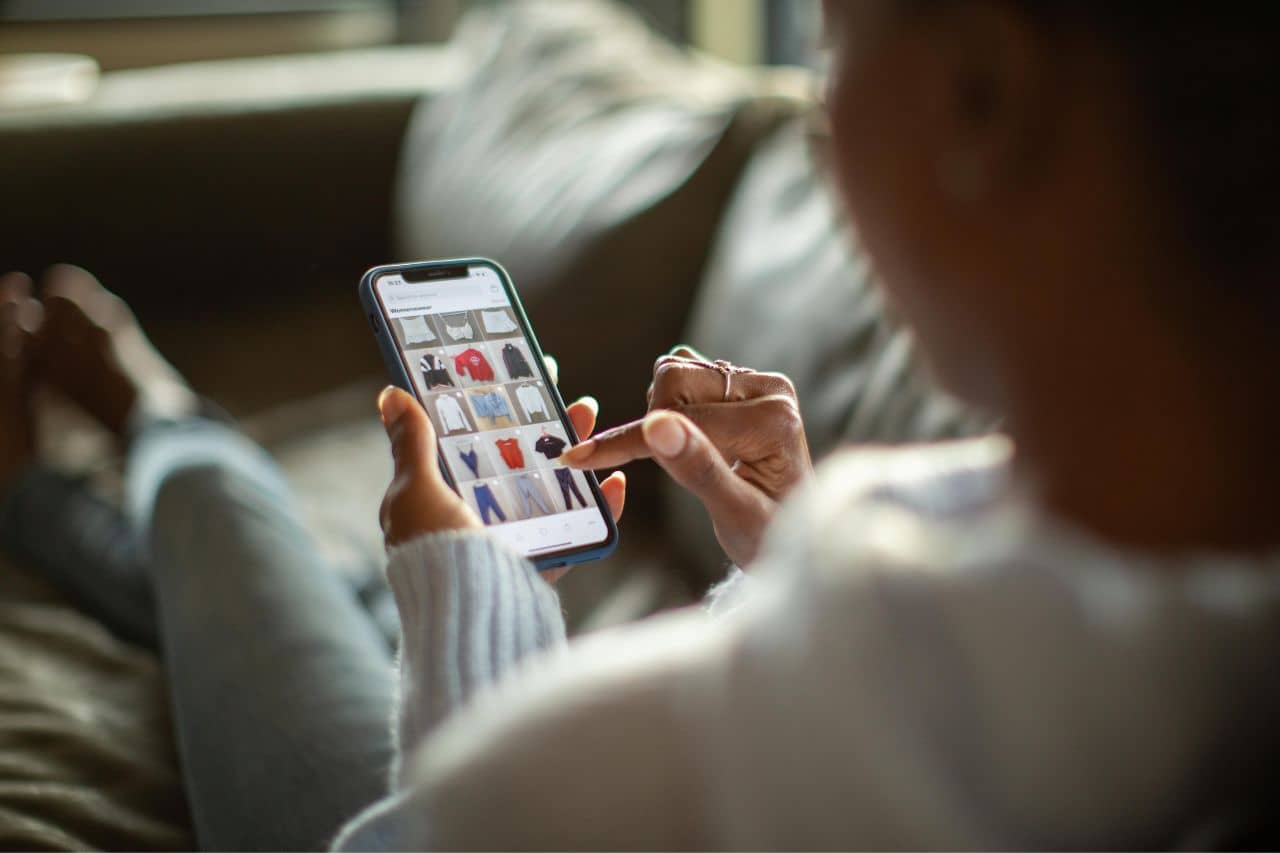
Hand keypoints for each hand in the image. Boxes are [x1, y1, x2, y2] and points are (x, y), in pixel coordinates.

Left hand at [378, 355, 625, 584]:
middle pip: (517, 459)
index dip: (493, 406)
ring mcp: (512, 541)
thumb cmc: (434, 553)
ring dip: (574, 450)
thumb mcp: (416, 492)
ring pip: (550, 486)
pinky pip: (578, 531)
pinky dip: (600, 508)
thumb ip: (413, 445)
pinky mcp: (543, 564)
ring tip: (590, 417)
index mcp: (440, 498)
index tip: (518, 376)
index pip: (469, 440)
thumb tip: (391, 394)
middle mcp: (475, 518)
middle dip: (544, 424)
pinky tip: (615, 482)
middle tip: (566, 394)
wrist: (468, 619)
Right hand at [560, 346, 810, 565]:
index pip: (683, 419)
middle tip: (671, 467)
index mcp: (775, 420)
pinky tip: (686, 441)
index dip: (629, 442)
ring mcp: (755, 382)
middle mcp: (770, 390)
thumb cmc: (767, 535)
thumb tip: (656, 426)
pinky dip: (667, 409)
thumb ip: (698, 470)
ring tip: (686, 458)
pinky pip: (681, 376)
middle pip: (675, 378)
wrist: (789, 533)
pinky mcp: (740, 383)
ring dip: (661, 414)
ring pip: (674, 372)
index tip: (579, 458)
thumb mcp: (735, 515)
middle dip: (654, 424)